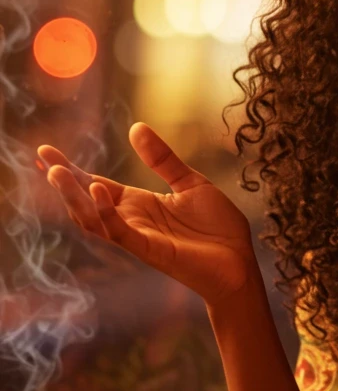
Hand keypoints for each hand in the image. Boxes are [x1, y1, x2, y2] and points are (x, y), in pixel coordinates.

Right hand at [38, 122, 256, 305]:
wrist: (240, 262)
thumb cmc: (217, 228)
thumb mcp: (190, 182)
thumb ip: (162, 159)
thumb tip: (135, 127)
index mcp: (139, 204)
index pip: (96, 185)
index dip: (72, 170)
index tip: (46, 152)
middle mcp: (132, 221)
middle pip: (87, 201)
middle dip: (64, 182)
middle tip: (45, 158)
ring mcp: (139, 237)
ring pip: (95, 219)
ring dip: (76, 197)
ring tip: (59, 172)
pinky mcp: (151, 250)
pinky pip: (121, 233)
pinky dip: (107, 214)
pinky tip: (99, 191)